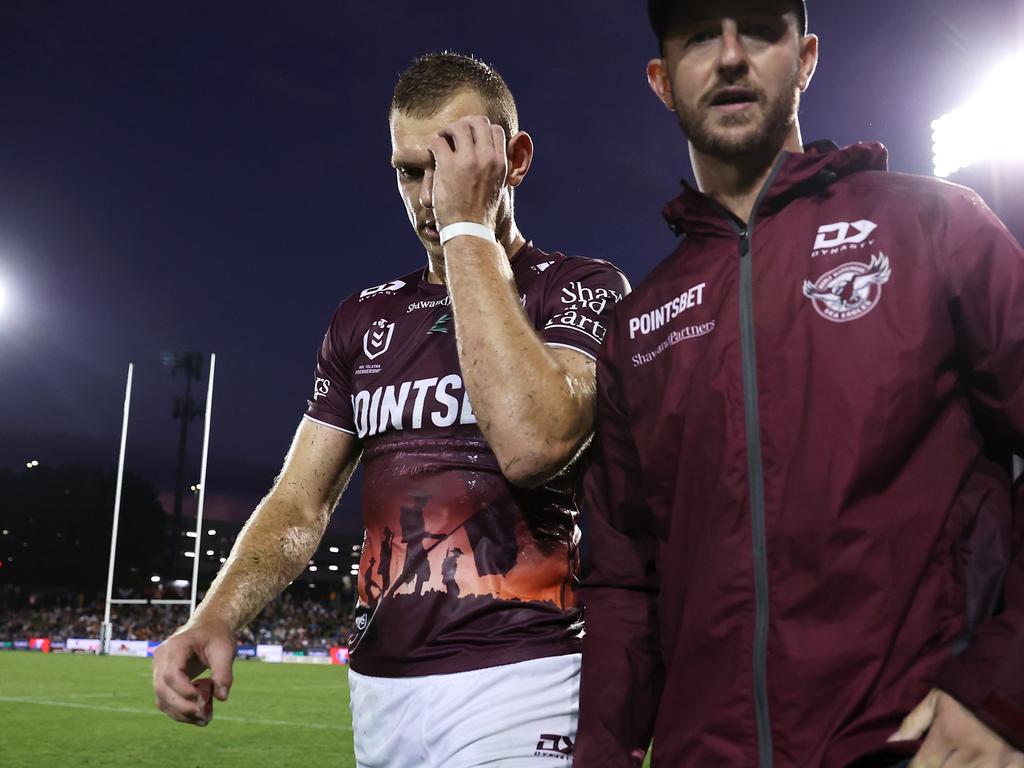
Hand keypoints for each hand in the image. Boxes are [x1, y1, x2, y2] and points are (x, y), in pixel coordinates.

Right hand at [152, 617, 234, 725]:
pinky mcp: (162, 680)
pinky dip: (180, 711)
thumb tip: (222, 698)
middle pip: (162, 689)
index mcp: (175, 646)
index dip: (185, 691)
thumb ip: (224, 672)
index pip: (171, 674)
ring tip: (205, 719)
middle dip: (183, 707)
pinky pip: (166, 701)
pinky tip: (199, 715)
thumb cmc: (217, 636)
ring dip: (182, 714)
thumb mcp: (225, 649)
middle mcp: (161, 658)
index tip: (205, 699)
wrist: (208, 627)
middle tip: (206, 716)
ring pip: (162, 699)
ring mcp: (158, 669)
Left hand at [427, 115, 506, 231]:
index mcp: (501, 163)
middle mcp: (487, 158)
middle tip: (454, 136)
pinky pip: (438, 141)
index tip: (471, 140)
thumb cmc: (481, 211)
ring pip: (458, 127)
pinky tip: (433, 154)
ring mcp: (468, 161)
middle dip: (464, 125)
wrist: (469, 230)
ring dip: (447, 131)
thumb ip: (497, 166)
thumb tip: (497, 151)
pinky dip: (434, 144)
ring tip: (442, 141)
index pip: (495, 129)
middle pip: (477, 122)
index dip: (481, 131)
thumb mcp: (498, 186)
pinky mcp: (448, 166)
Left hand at [888, 689, 1023, 766]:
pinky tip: (979, 764)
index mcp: (949, 733)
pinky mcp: (1017, 764)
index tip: (917, 765)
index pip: (924, 765)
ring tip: (955, 760)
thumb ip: (914, 722)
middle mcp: (972, 751)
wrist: (1007, 683)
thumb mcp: (937, 700)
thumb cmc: (968, 690)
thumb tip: (893, 741)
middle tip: (937, 759)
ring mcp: (997, 761)